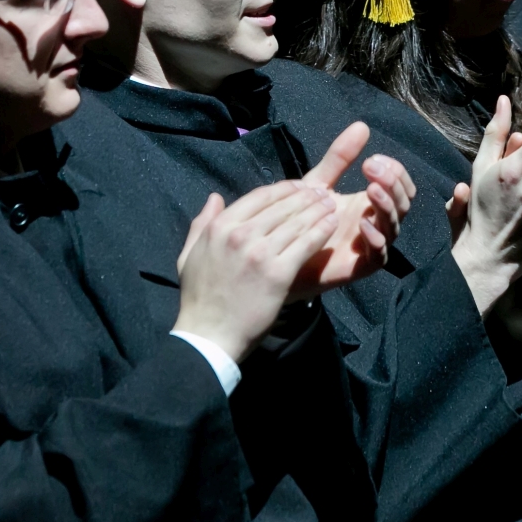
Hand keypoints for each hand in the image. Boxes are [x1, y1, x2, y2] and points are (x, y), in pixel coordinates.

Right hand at [172, 183, 337, 361]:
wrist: (210, 335)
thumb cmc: (199, 298)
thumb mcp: (190, 255)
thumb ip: (202, 223)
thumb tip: (215, 197)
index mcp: (220, 227)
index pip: (259, 196)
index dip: (284, 189)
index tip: (299, 186)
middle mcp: (240, 234)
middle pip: (282, 206)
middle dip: (306, 196)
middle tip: (322, 192)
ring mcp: (260, 253)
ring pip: (297, 222)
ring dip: (318, 210)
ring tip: (331, 204)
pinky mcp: (279, 273)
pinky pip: (306, 244)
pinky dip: (321, 232)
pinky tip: (332, 225)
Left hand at [283, 120, 414, 300]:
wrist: (282, 253)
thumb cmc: (302, 219)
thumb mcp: (319, 182)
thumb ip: (340, 158)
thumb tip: (362, 125)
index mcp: (371, 203)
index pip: (401, 185)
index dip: (395, 172)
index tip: (373, 159)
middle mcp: (377, 222)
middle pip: (403, 203)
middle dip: (393, 184)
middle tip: (372, 169)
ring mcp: (371, 245)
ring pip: (394, 226)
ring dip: (386, 206)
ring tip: (372, 190)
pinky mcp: (361, 266)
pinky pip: (379, 255)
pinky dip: (376, 240)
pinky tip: (363, 225)